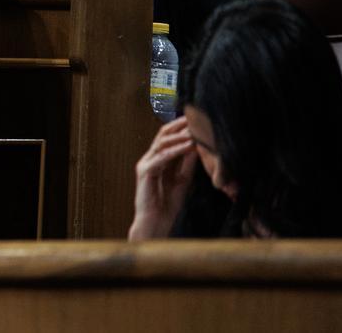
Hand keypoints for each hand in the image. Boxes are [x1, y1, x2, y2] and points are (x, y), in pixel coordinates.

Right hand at [128, 116, 198, 239]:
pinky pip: (161, 157)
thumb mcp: (183, 180)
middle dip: (178, 126)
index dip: (181, 128)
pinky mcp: (145, 172)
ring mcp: (145, 164)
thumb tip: (196, 147)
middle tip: (194, 119)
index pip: (168, 137)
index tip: (196, 120)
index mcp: (158, 160)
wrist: (157, 222)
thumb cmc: (168, 204)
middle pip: (162, 135)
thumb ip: (187, 164)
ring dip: (179, 136)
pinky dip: (176, 150)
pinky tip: (188, 146)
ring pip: (161, 143)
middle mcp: (150, 159)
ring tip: (194, 131)